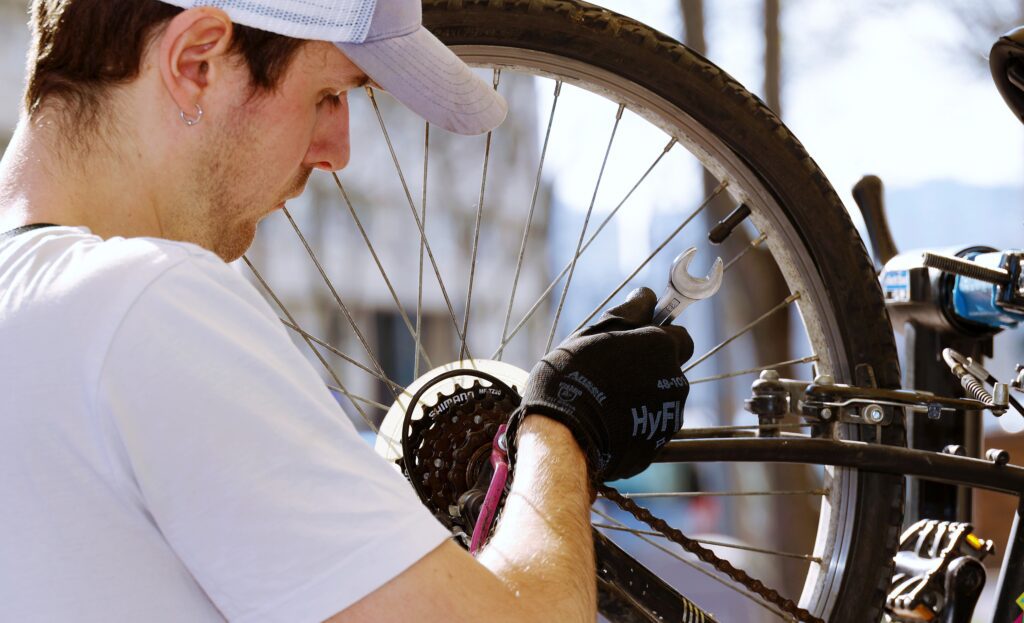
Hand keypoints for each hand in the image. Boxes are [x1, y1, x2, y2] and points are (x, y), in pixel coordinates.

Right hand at [508, 287, 692, 482]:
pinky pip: (652, 423)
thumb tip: (647, 296)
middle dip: (650, 368)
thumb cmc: (573, 376)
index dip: (658, 337)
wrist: (564, 435)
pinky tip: (610, 421)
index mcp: (662, 347)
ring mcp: (670, 413)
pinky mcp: (659, 441)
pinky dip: (637, 420)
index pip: (679, 337)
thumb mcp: (593, 334)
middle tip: (614, 372)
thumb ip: (626, 313)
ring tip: (607, 401)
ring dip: (643, 394)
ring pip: (661, 397)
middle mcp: (675, 379)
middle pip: (670, 368)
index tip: (637, 342)